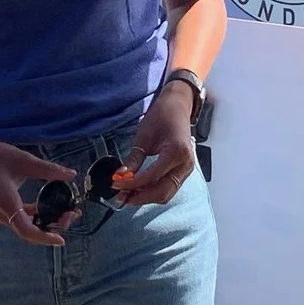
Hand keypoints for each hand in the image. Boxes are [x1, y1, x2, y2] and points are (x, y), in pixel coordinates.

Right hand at [0, 130, 74, 245]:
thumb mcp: (23, 160)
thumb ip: (48, 169)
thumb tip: (71, 174)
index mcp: (5, 201)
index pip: (25, 229)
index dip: (44, 238)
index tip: (61, 239)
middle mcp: (0, 213)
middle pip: (28, 231)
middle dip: (52, 228)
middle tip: (72, 215)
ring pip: (25, 227)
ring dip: (46, 223)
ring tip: (66, 212)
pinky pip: (20, 220)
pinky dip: (37, 217)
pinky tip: (50, 208)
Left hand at [117, 81, 196, 207]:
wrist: (178, 107)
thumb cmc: (162, 116)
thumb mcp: (143, 136)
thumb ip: (134, 159)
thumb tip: (121, 175)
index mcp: (176, 151)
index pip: (152, 177)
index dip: (132, 184)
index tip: (116, 184)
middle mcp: (185, 164)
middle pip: (162, 191)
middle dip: (140, 197)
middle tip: (121, 196)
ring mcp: (187, 169)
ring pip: (166, 194)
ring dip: (146, 197)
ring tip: (128, 195)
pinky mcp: (183, 172)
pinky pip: (169, 188)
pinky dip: (154, 192)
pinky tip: (140, 190)